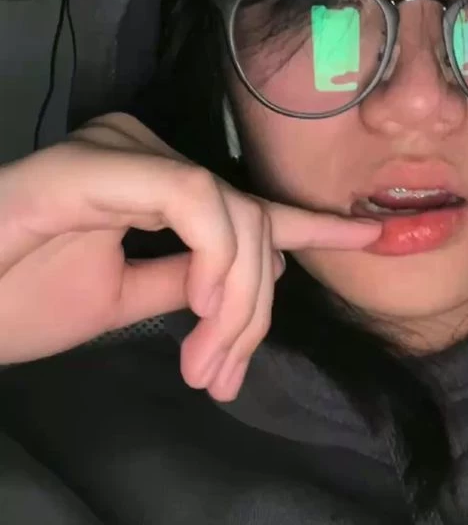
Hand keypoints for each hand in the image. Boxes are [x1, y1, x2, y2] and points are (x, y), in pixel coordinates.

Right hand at [0, 113, 379, 399]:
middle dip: (254, 306)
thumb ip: (184, 279)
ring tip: (207, 365)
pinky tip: (207, 309)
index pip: (248, 202)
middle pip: (248, 219)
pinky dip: (218, 257)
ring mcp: (121, 149)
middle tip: (222, 375)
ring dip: (237, 299)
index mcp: (149, 182)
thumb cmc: (12, 301)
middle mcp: (142, 151)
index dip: (314, 224)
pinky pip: (192, 200)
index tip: (374, 238)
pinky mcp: (97, 163)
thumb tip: (252, 275)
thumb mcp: (120, 299)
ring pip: (232, 213)